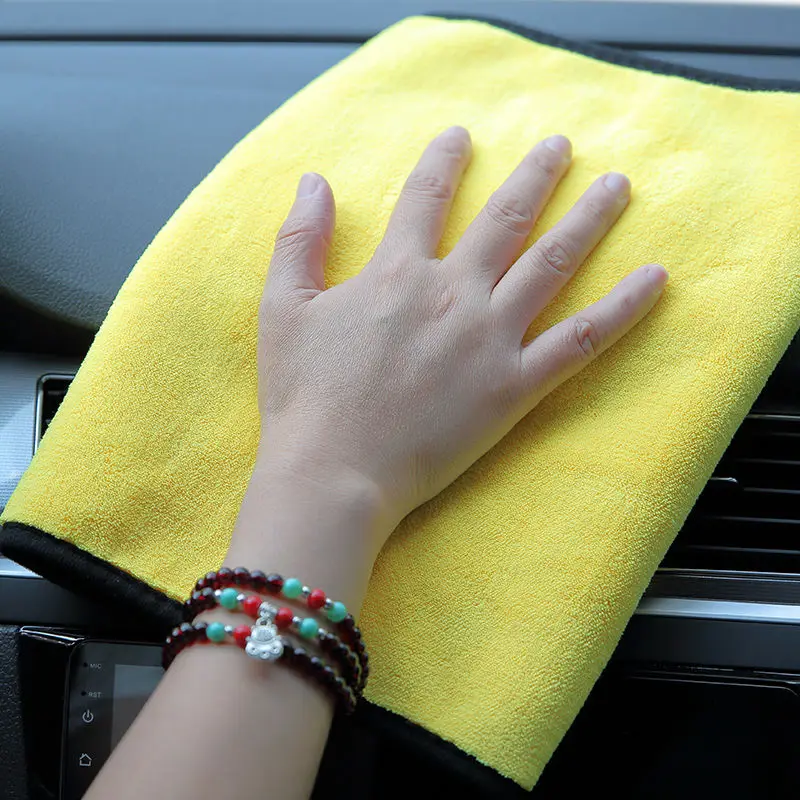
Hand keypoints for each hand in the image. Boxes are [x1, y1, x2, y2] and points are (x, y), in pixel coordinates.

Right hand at [255, 127, 665, 541]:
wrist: (334, 471)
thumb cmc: (305, 396)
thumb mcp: (284, 308)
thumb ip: (299, 240)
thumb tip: (313, 182)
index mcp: (398, 273)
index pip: (427, 198)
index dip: (444, 161)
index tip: (462, 137)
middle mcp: (453, 293)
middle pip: (506, 218)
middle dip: (536, 175)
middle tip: (561, 145)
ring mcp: (490, 339)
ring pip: (553, 263)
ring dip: (589, 219)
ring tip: (617, 188)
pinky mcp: (514, 387)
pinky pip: (580, 341)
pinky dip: (623, 309)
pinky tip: (656, 279)